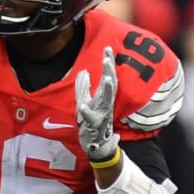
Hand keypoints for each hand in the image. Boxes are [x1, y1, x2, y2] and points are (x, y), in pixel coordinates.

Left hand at [74, 45, 119, 163]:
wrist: (96, 146)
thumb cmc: (91, 123)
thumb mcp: (84, 102)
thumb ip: (83, 87)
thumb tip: (83, 71)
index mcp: (103, 97)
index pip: (108, 76)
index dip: (108, 63)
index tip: (108, 48)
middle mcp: (105, 104)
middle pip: (110, 85)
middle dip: (110, 71)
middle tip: (109, 58)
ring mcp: (102, 115)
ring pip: (107, 101)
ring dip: (108, 90)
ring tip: (108, 78)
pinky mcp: (95, 126)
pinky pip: (92, 119)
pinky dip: (87, 112)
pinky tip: (82, 106)